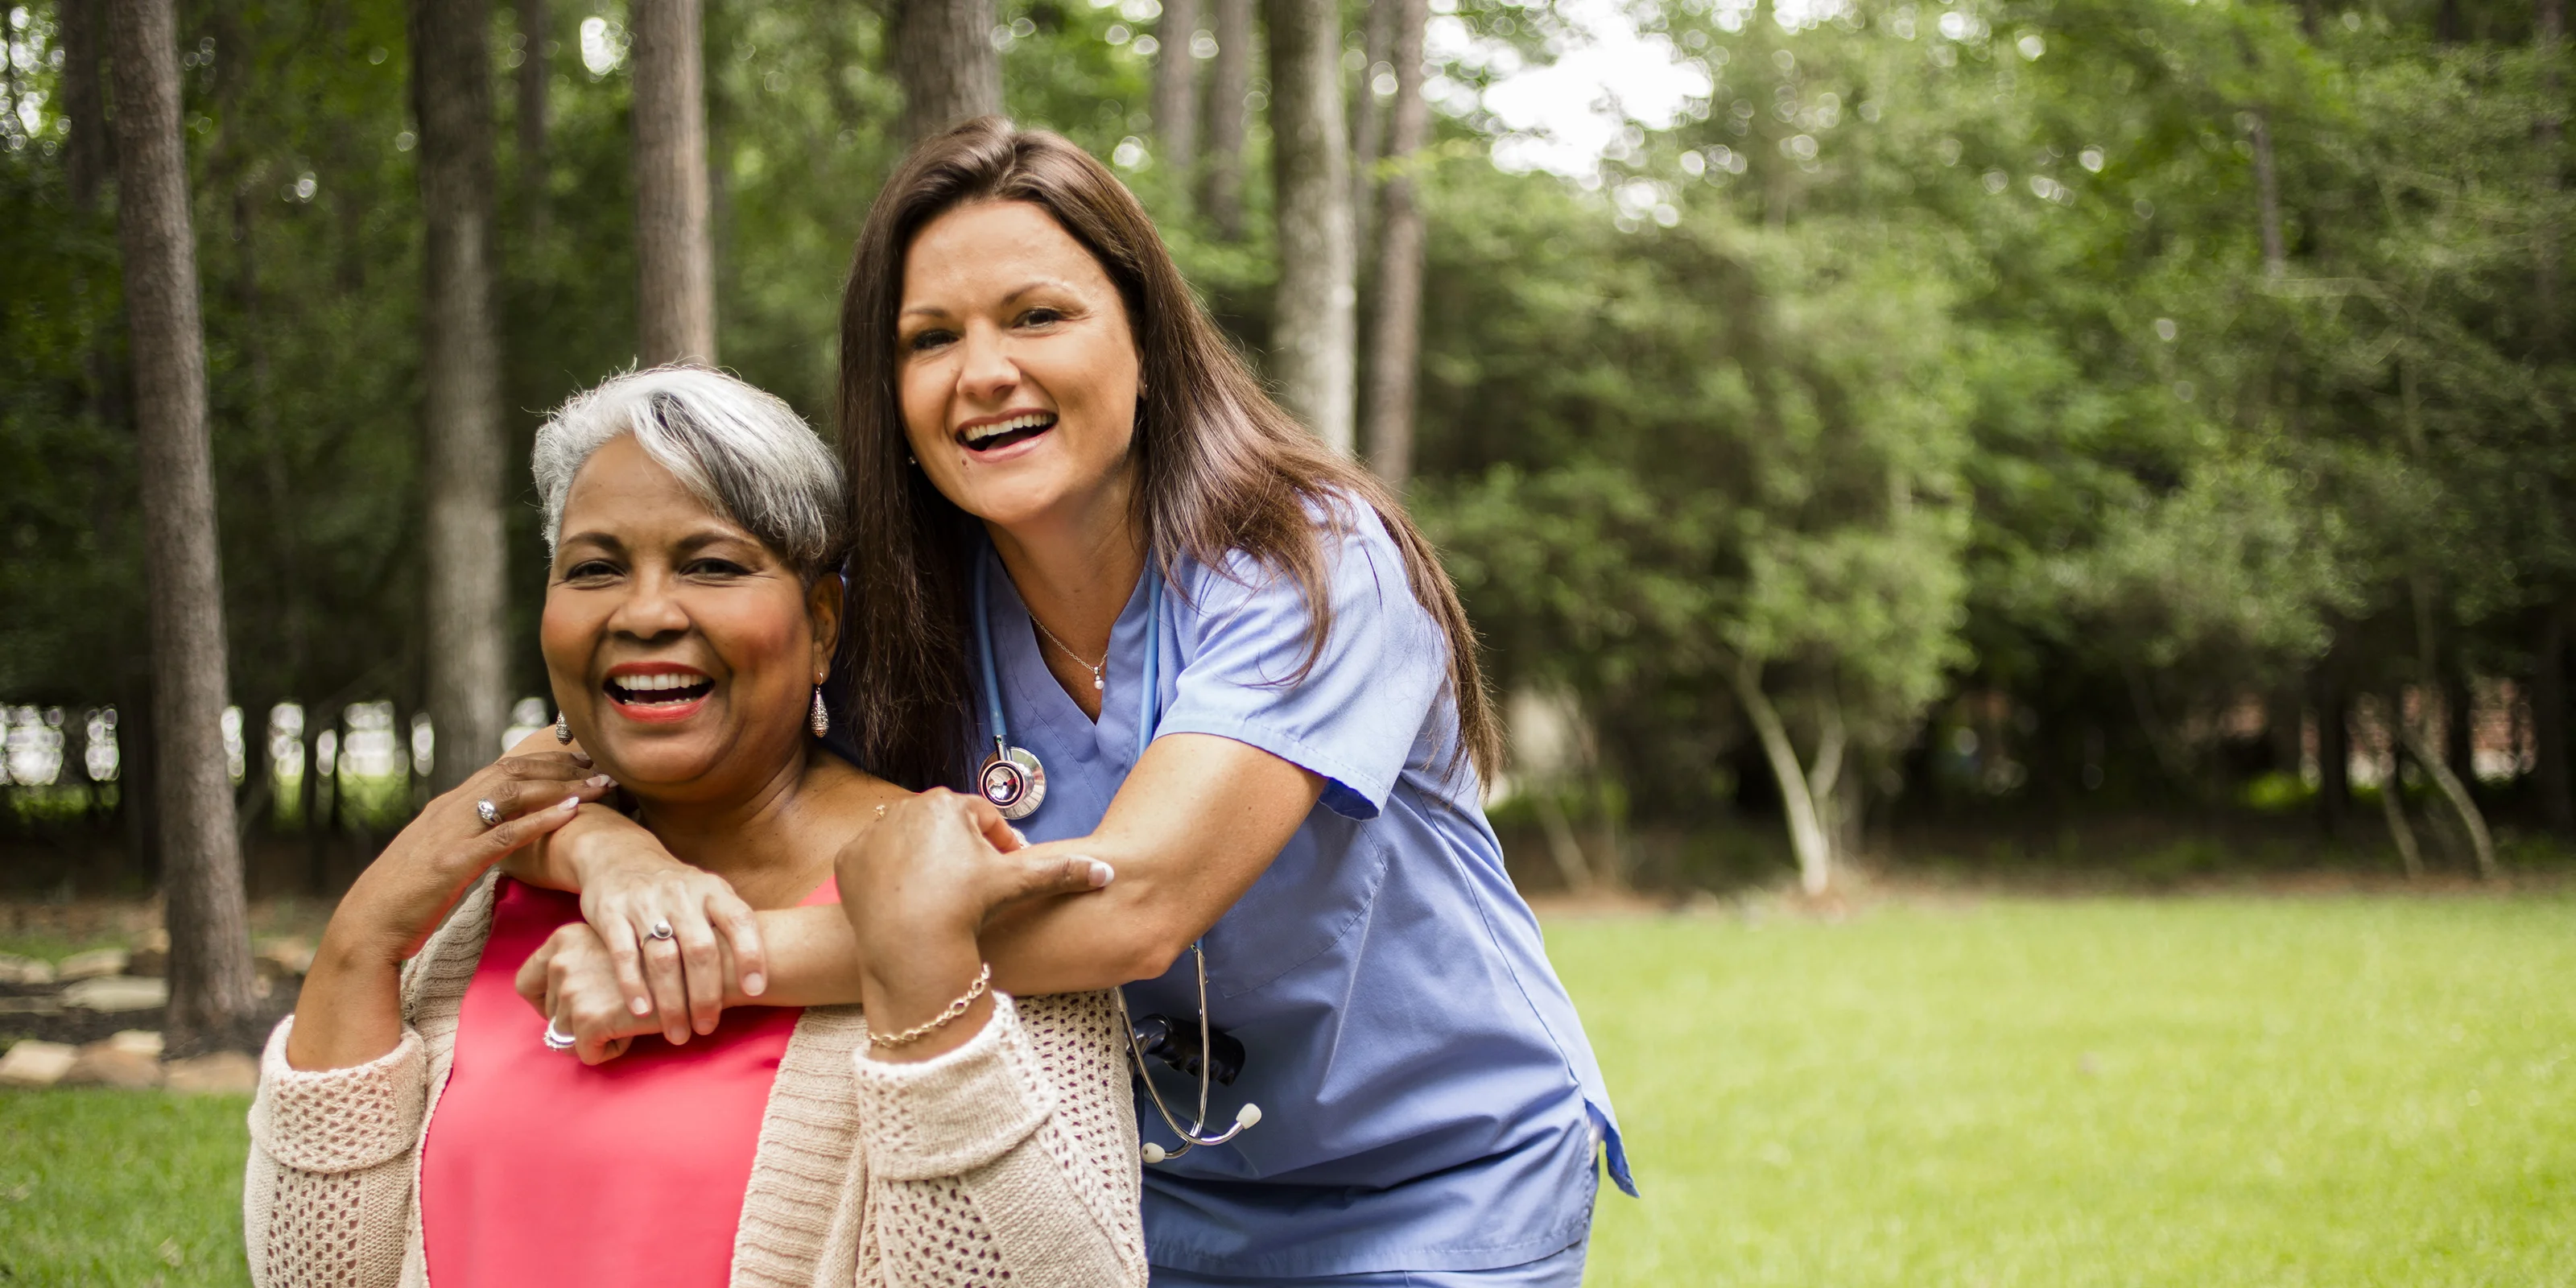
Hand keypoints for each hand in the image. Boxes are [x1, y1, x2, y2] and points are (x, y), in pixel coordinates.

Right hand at [335, 753, 618, 964]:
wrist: (368, 925)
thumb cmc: (406, 897)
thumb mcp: (441, 857)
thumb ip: (468, 839)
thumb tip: (501, 834)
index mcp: (447, 807)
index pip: (501, 769)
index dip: (544, 761)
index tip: (580, 761)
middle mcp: (449, 810)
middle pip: (512, 772)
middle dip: (559, 766)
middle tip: (599, 766)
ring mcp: (449, 833)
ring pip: (512, 795)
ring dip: (560, 787)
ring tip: (597, 786)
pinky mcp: (452, 862)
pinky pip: (503, 835)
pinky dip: (539, 821)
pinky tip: (570, 814)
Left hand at [515, 922, 667, 1063]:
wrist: (703, 965)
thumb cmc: (665, 958)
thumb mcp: (613, 946)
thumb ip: (585, 963)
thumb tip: (565, 1000)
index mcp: (564, 939)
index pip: (526, 984)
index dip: (546, 1004)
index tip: (576, 1009)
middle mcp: (561, 961)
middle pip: (550, 1015)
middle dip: (580, 1023)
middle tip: (618, 1012)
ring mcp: (572, 989)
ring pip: (566, 1037)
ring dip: (597, 1036)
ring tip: (629, 1018)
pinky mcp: (588, 1017)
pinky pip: (586, 1053)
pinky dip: (610, 1050)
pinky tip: (634, 1030)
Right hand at [559, 813, 764, 1043]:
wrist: (620, 857)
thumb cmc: (678, 892)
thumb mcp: (709, 895)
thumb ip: (730, 927)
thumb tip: (763, 976)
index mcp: (713, 890)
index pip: (740, 920)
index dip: (751, 955)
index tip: (755, 991)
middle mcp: (681, 893)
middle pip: (700, 949)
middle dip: (706, 994)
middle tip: (707, 1027)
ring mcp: (645, 902)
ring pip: (663, 957)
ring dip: (672, 1000)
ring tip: (678, 1032)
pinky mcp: (611, 912)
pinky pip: (624, 954)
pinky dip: (634, 985)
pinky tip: (642, 1012)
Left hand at [836, 790, 1112, 1059]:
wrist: (910, 943)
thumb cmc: (966, 907)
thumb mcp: (1017, 884)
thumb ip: (1061, 870)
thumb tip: (1107, 872)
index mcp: (949, 804)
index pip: (982, 818)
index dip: (998, 846)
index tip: (1001, 872)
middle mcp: (907, 807)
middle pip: (944, 827)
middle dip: (960, 852)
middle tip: (971, 889)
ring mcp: (873, 832)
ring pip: (908, 842)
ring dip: (924, 861)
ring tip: (939, 898)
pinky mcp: (848, 859)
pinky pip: (874, 862)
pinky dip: (888, 878)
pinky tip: (905, 902)